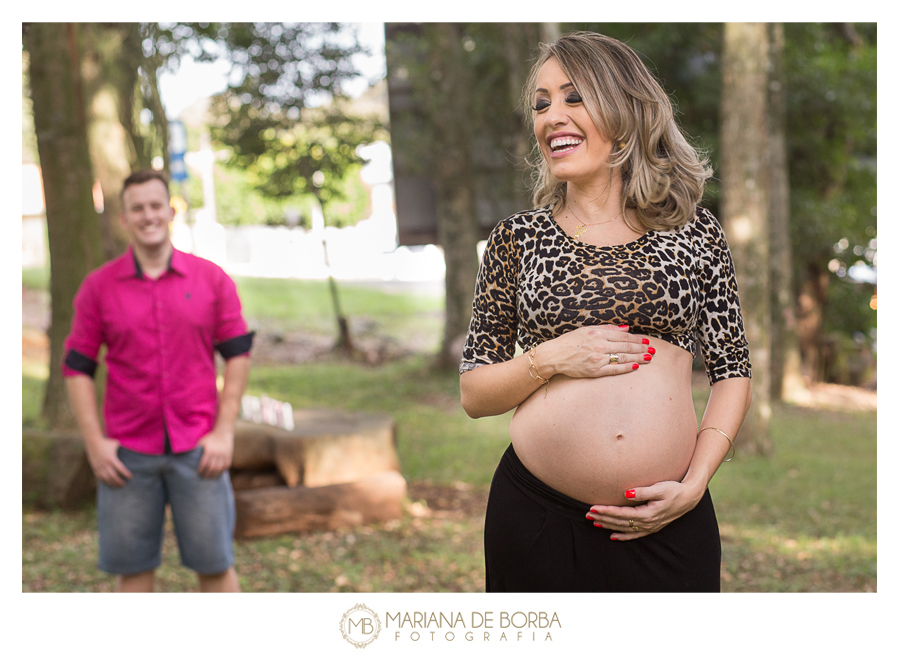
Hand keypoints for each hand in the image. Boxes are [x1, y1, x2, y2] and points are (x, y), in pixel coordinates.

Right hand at [84, 437, 131, 487]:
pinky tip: (109, 483)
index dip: (125, 474)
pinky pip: (100, 477)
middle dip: (119, 481)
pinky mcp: (95, 468)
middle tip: (124, 484)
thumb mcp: (116, 444)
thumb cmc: (106, 442)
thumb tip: (131, 448)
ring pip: (106, 478)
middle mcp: (105, 464)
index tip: (130, 477)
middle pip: (113, 476)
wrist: (93, 442)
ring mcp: (99, 467)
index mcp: (111, 458)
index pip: (120, 469)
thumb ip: (123, 448)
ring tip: (118, 485)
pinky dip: (105, 481)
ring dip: (112, 483)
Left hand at [197, 428, 233, 478]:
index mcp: (209, 451)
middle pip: (212, 467)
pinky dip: (223, 470)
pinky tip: (219, 472)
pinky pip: (226, 465)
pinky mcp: (229, 455)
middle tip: (204, 477)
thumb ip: (196, 448)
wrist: (223, 432)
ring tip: (211, 477)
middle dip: (207, 474)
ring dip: (215, 474)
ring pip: (219, 468)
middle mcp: (217, 453)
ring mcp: (224, 455)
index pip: (204, 463)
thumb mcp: (202, 441)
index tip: (198, 473)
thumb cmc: (210, 437)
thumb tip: (188, 455)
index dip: (201, 470)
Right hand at [541, 324, 653, 379]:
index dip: (637, 338)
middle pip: (626, 346)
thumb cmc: (570, 342)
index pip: (623, 336)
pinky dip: (626, 367)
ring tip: (649, 357)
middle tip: (653, 349)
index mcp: (598, 334)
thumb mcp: (587, 330)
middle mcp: (599, 345)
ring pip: (623, 357)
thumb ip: (607, 329)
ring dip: (638, 357)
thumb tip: (625, 328)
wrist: (554, 356)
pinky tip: (635, 366)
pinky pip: (614, 369)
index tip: (647, 340)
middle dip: (641, 348)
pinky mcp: (594, 371)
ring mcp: (597, 359)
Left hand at [586, 480, 701, 540]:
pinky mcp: (653, 527)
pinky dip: (623, 536)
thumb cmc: (674, 489)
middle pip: (620, 522)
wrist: (690, 497)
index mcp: (648, 513)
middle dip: (603, 518)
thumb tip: (627, 493)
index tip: (593, 508)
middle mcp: (648, 523)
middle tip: (587, 514)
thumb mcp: (660, 488)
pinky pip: (635, 535)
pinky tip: (613, 536)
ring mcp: (650, 527)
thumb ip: (643, 492)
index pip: (621, 513)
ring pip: (625, 529)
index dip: (606, 511)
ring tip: (594, 522)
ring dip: (609, 526)